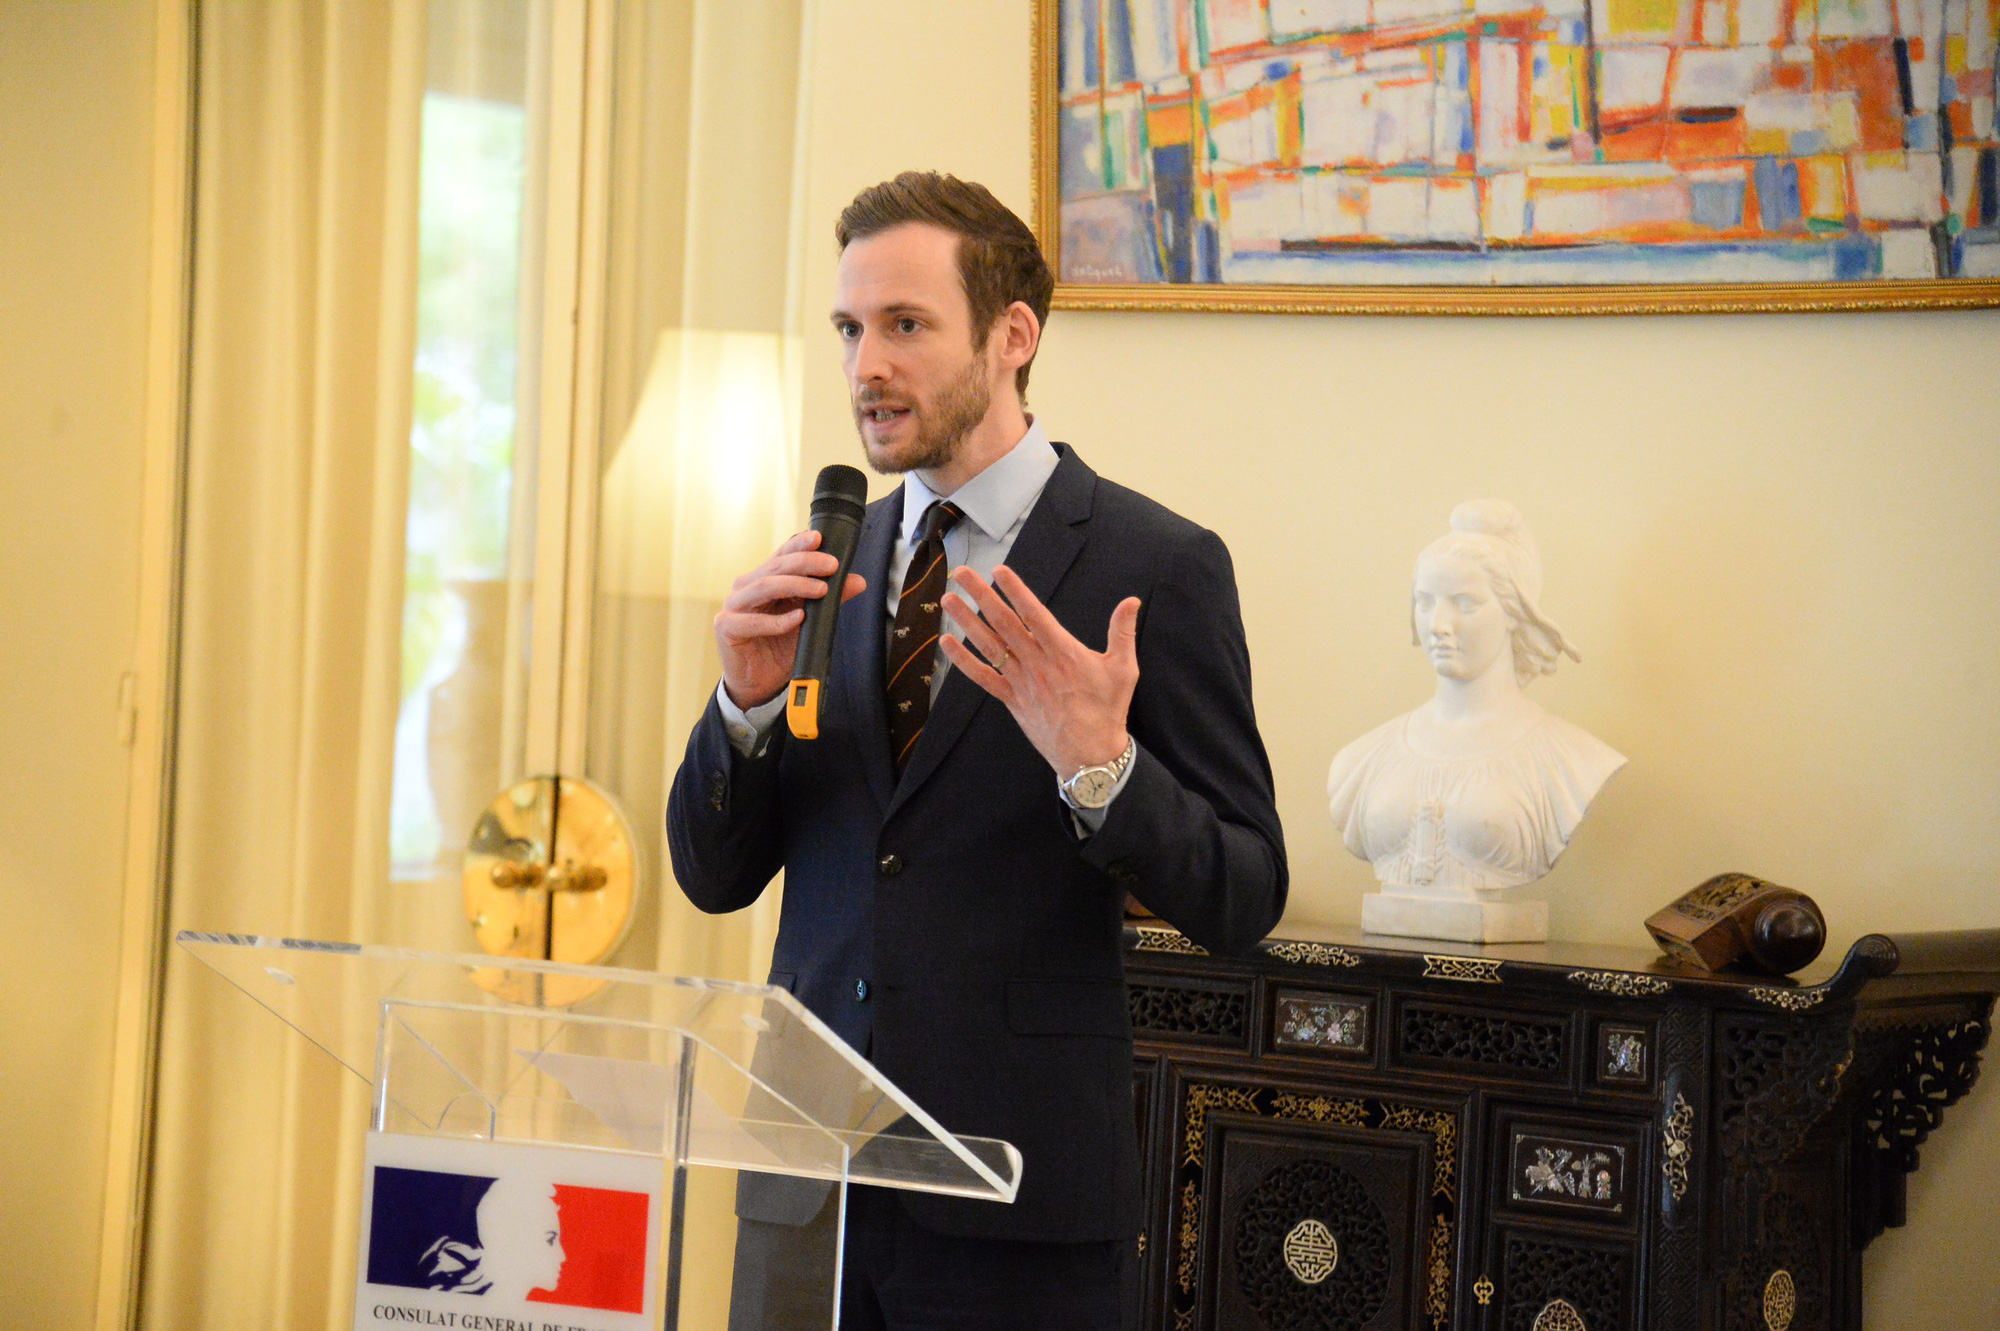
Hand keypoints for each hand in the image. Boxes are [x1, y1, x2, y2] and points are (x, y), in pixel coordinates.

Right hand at [714, 530, 866, 708]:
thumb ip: (829, 600)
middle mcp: (747, 587)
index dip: (799, 545)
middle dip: (805, 563)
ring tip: (821, 589)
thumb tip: (858, 582)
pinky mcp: (727, 627)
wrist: (760, 682)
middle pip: (775, 567)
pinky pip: (752, 621)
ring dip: (795, 585)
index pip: (781, 555)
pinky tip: (798, 618)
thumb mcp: (810, 622)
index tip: (820, 538)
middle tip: (831, 565)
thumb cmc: (780, 647)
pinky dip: (777, 620)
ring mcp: (733, 605)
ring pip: (764, 587)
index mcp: (764, 579)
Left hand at [938, 565, 1138, 776]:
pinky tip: (947, 644)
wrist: (1090, 755)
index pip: (1035, 614)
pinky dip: (963, 661)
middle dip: (982, 596)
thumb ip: (1122, 632)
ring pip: (989, 646)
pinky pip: (984, 678)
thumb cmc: (1108, 710)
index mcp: (1064, 653)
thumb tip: (1131, 601)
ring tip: (948, 600)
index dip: (1016, 591)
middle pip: (1005, 623)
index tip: (999, 571)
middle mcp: (1038, 665)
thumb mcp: (1124, 669)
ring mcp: (1022, 683)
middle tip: (962, 573)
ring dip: (967, 621)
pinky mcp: (1013, 700)